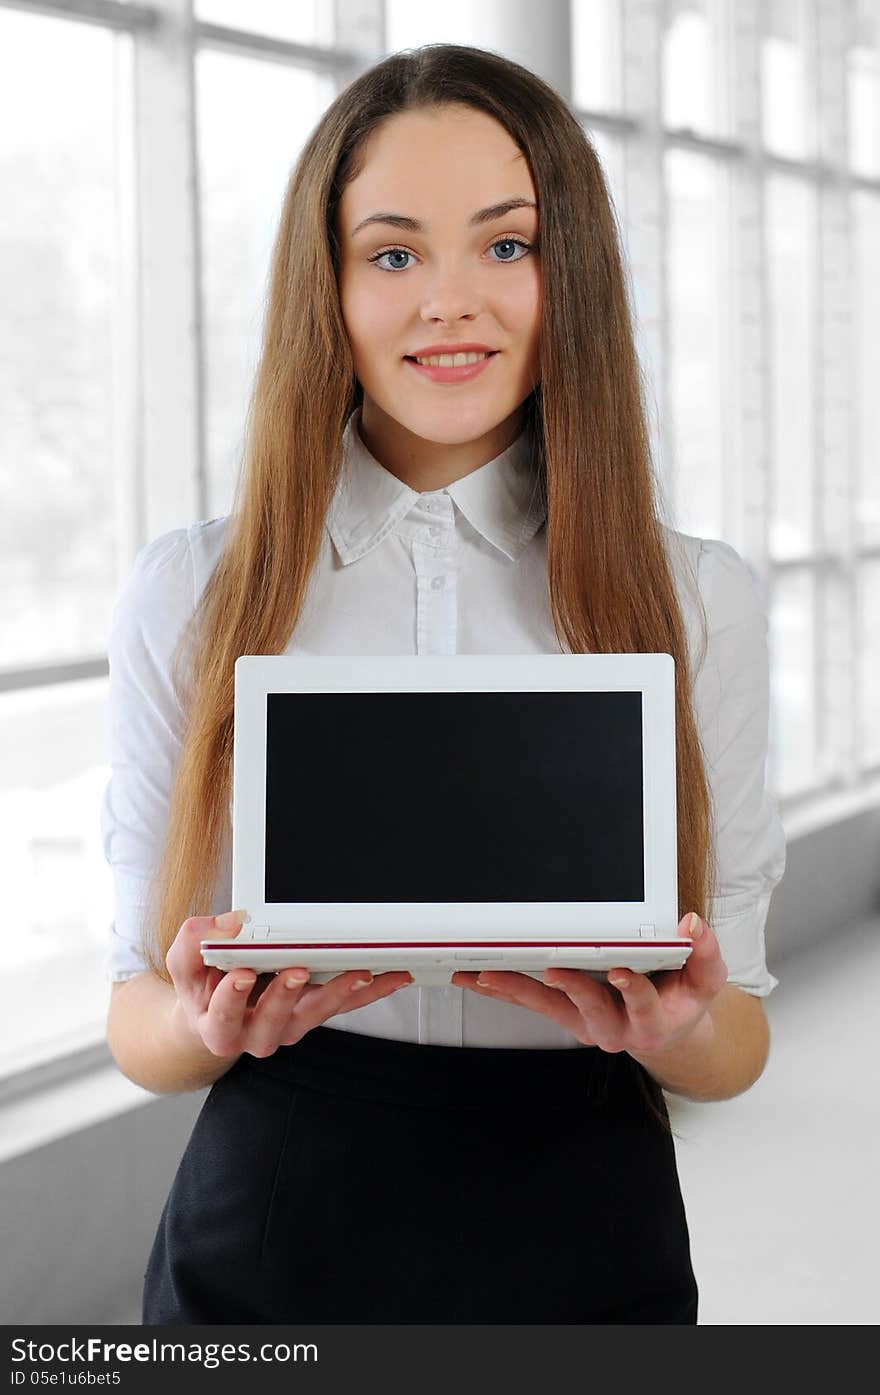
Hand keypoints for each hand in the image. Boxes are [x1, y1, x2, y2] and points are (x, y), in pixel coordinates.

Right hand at [166, 910, 412, 1058]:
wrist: (215, 1011)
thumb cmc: (201, 985)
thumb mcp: (184, 964)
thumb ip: (194, 942)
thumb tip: (228, 923)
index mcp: (219, 1027)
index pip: (223, 1016)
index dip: (232, 998)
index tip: (243, 976)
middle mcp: (255, 1034)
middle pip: (273, 1022)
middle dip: (285, 996)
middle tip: (297, 971)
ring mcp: (288, 1026)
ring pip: (314, 1015)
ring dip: (339, 994)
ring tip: (360, 973)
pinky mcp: (313, 1013)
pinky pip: (343, 1005)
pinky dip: (368, 992)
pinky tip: (391, 978)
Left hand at [450, 912, 728, 1054]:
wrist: (666, 1029)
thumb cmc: (682, 999)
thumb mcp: (704, 980)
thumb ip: (705, 955)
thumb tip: (692, 924)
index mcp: (651, 1020)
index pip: (642, 1003)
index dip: (631, 989)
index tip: (620, 972)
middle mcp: (614, 1027)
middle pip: (589, 1009)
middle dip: (570, 988)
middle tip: (552, 970)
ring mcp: (585, 1023)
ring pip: (549, 1008)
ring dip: (517, 991)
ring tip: (488, 974)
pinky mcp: (564, 1015)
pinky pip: (530, 1004)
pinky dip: (503, 990)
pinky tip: (477, 977)